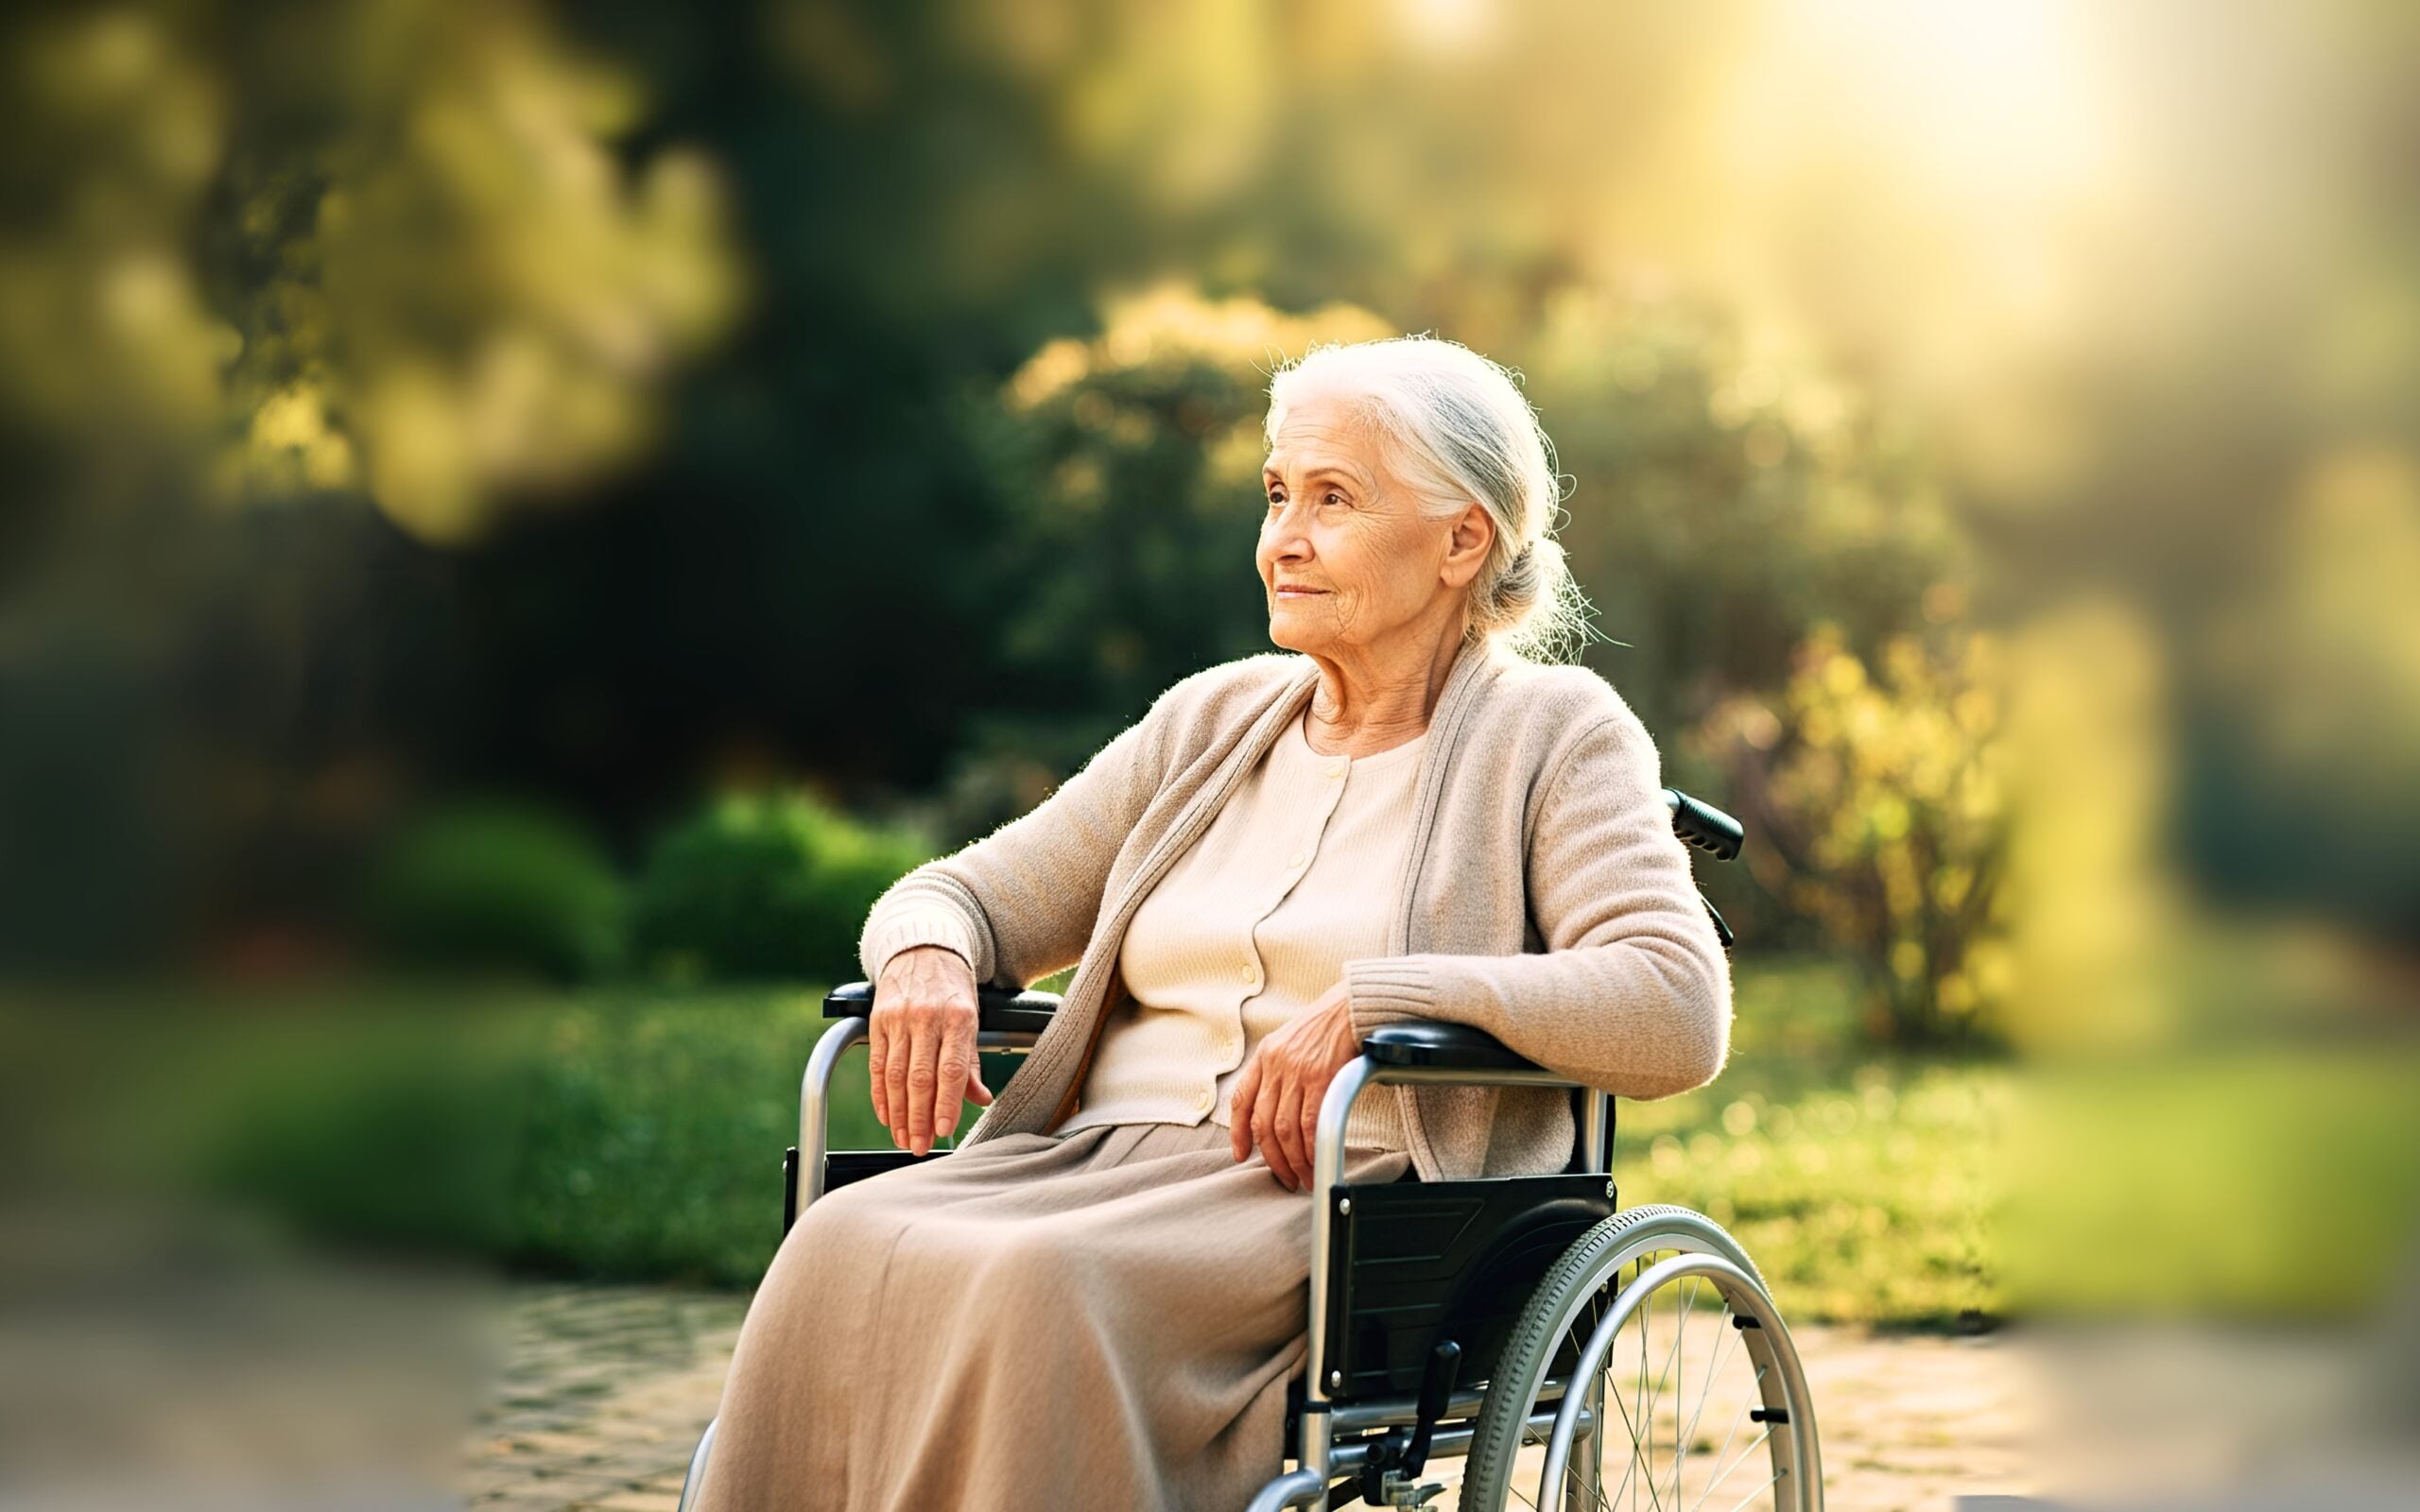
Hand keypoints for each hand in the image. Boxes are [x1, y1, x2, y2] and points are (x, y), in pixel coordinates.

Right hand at [870, 945, 992, 1155]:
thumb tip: (980, 1099)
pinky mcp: (877, 1021)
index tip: (943, 1130)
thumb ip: (971, 1062)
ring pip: (895, 1075)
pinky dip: (879, 1094)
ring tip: (902, 1137)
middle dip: (918, 1117)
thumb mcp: (972, 1019)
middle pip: (919, 1077)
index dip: (946, 1103)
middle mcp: (926, 1018)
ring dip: (897, 1112)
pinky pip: (876, 1065)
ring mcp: (898, 1019)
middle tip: (918, 1145)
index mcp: (958, 1018)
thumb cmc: (953, 989)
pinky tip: (886, 1115)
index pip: (950, 1069)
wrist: (923, 950)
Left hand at [1228, 981, 1362, 1191]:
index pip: (1241, 1100)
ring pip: (1285, 1129)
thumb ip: (1280, 1069)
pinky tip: (1316, 1161)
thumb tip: (1280, 1107)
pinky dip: (1310, 1148)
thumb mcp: (1292, 1040)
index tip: (1240, 1155)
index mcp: (1265, 1055)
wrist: (1354, 1005)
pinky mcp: (1322, 1078)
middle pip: (1263, 1123)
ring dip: (1292, 1160)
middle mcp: (1276, 1064)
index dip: (1237, 1132)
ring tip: (1302, 1178)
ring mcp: (1298, 1071)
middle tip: (1284, 1178)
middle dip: (1271, 1158)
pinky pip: (1310, 1123)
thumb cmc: (1328, 1025)